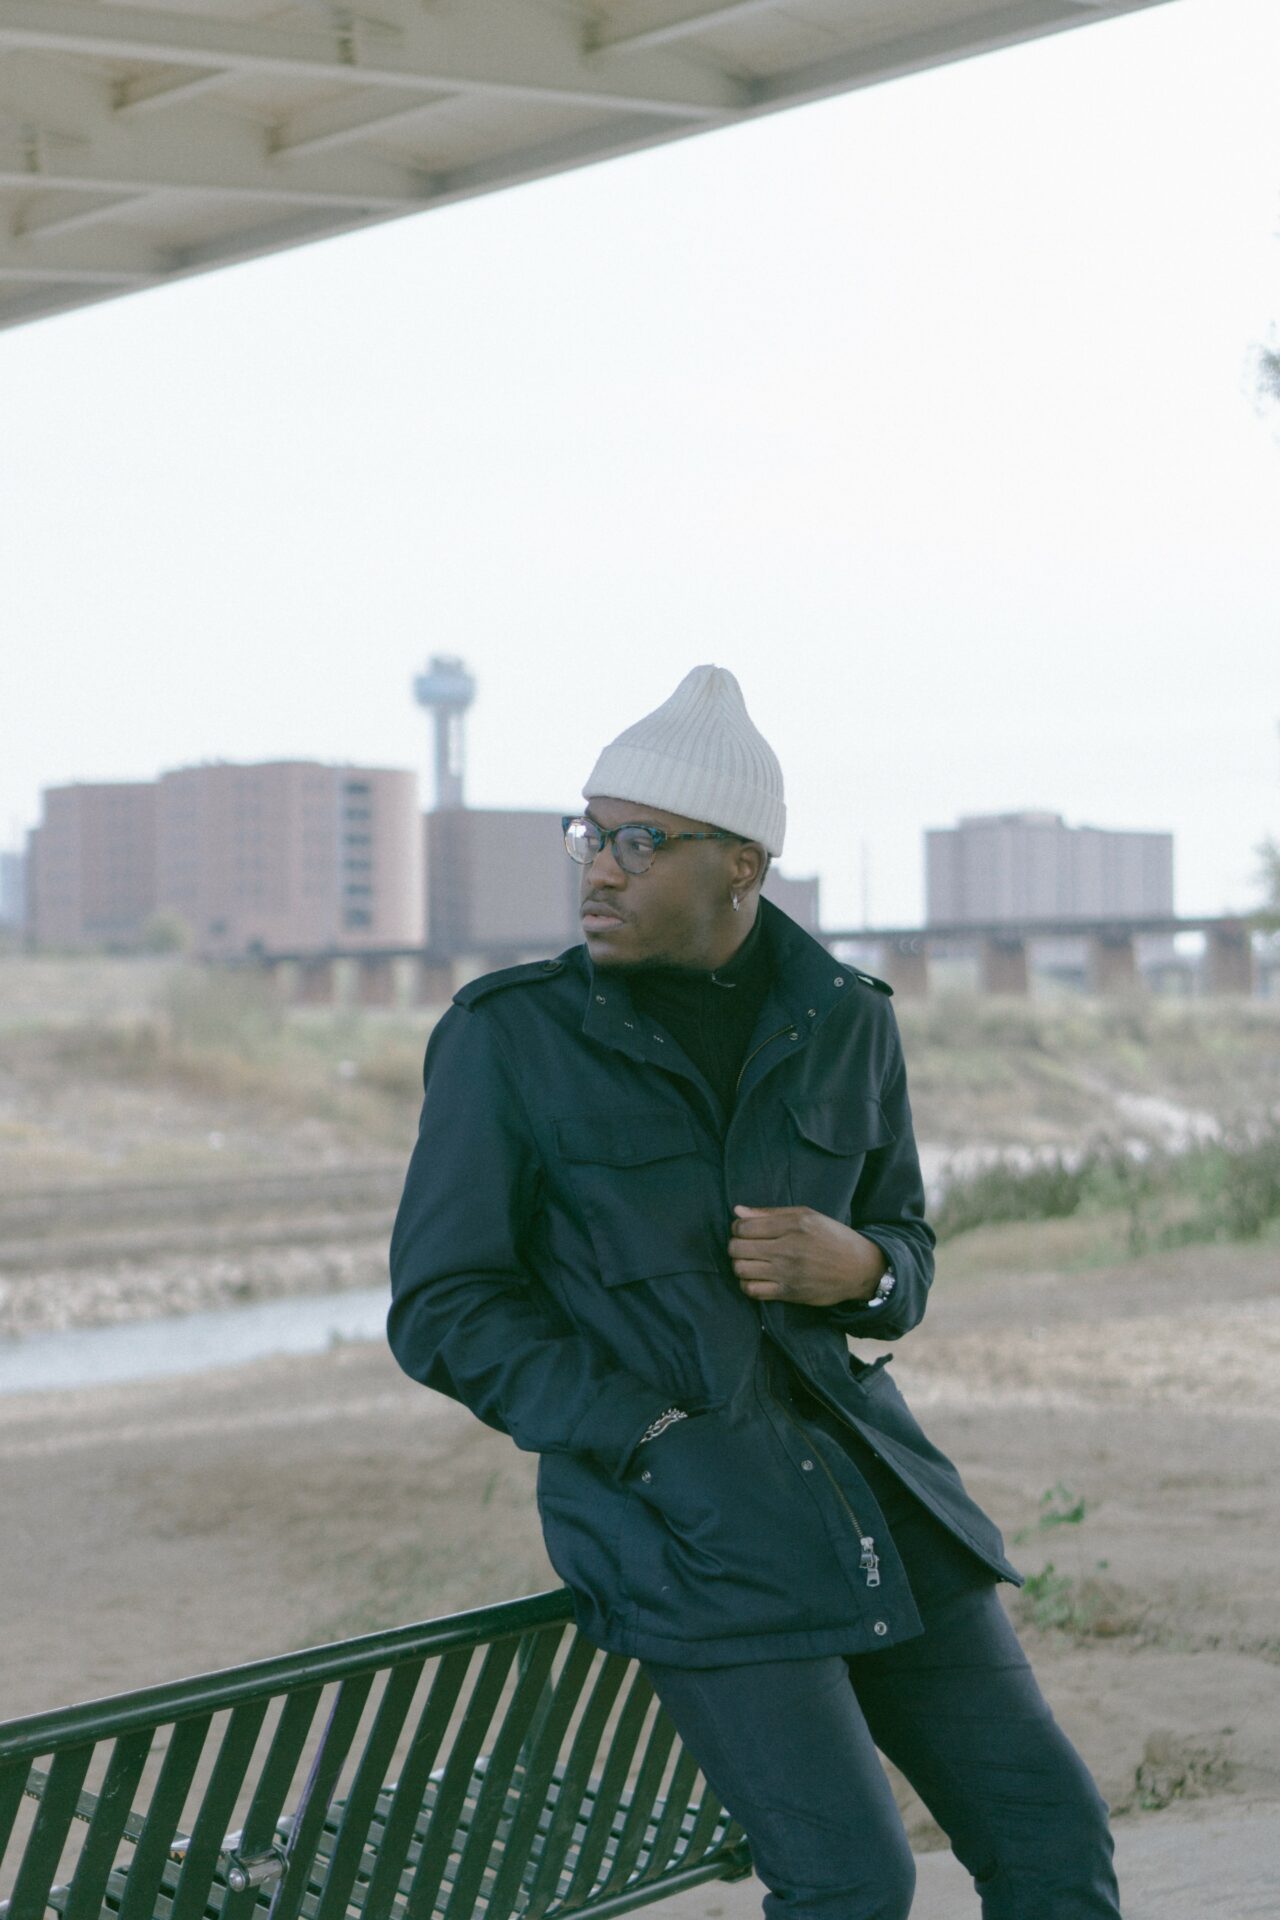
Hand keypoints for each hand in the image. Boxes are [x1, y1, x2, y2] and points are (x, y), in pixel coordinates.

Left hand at [728, 1205, 886, 1305]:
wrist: (859, 1269)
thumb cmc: (832, 1237)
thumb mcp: (806, 1215)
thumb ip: (770, 1213)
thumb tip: (737, 1211)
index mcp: (793, 1225)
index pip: (744, 1227)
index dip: (737, 1227)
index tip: (744, 1230)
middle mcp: (788, 1249)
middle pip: (737, 1248)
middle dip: (735, 1245)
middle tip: (744, 1246)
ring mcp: (787, 1273)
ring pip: (741, 1270)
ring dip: (739, 1265)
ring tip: (749, 1261)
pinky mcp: (789, 1293)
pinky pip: (753, 1291)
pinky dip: (747, 1284)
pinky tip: (755, 1277)